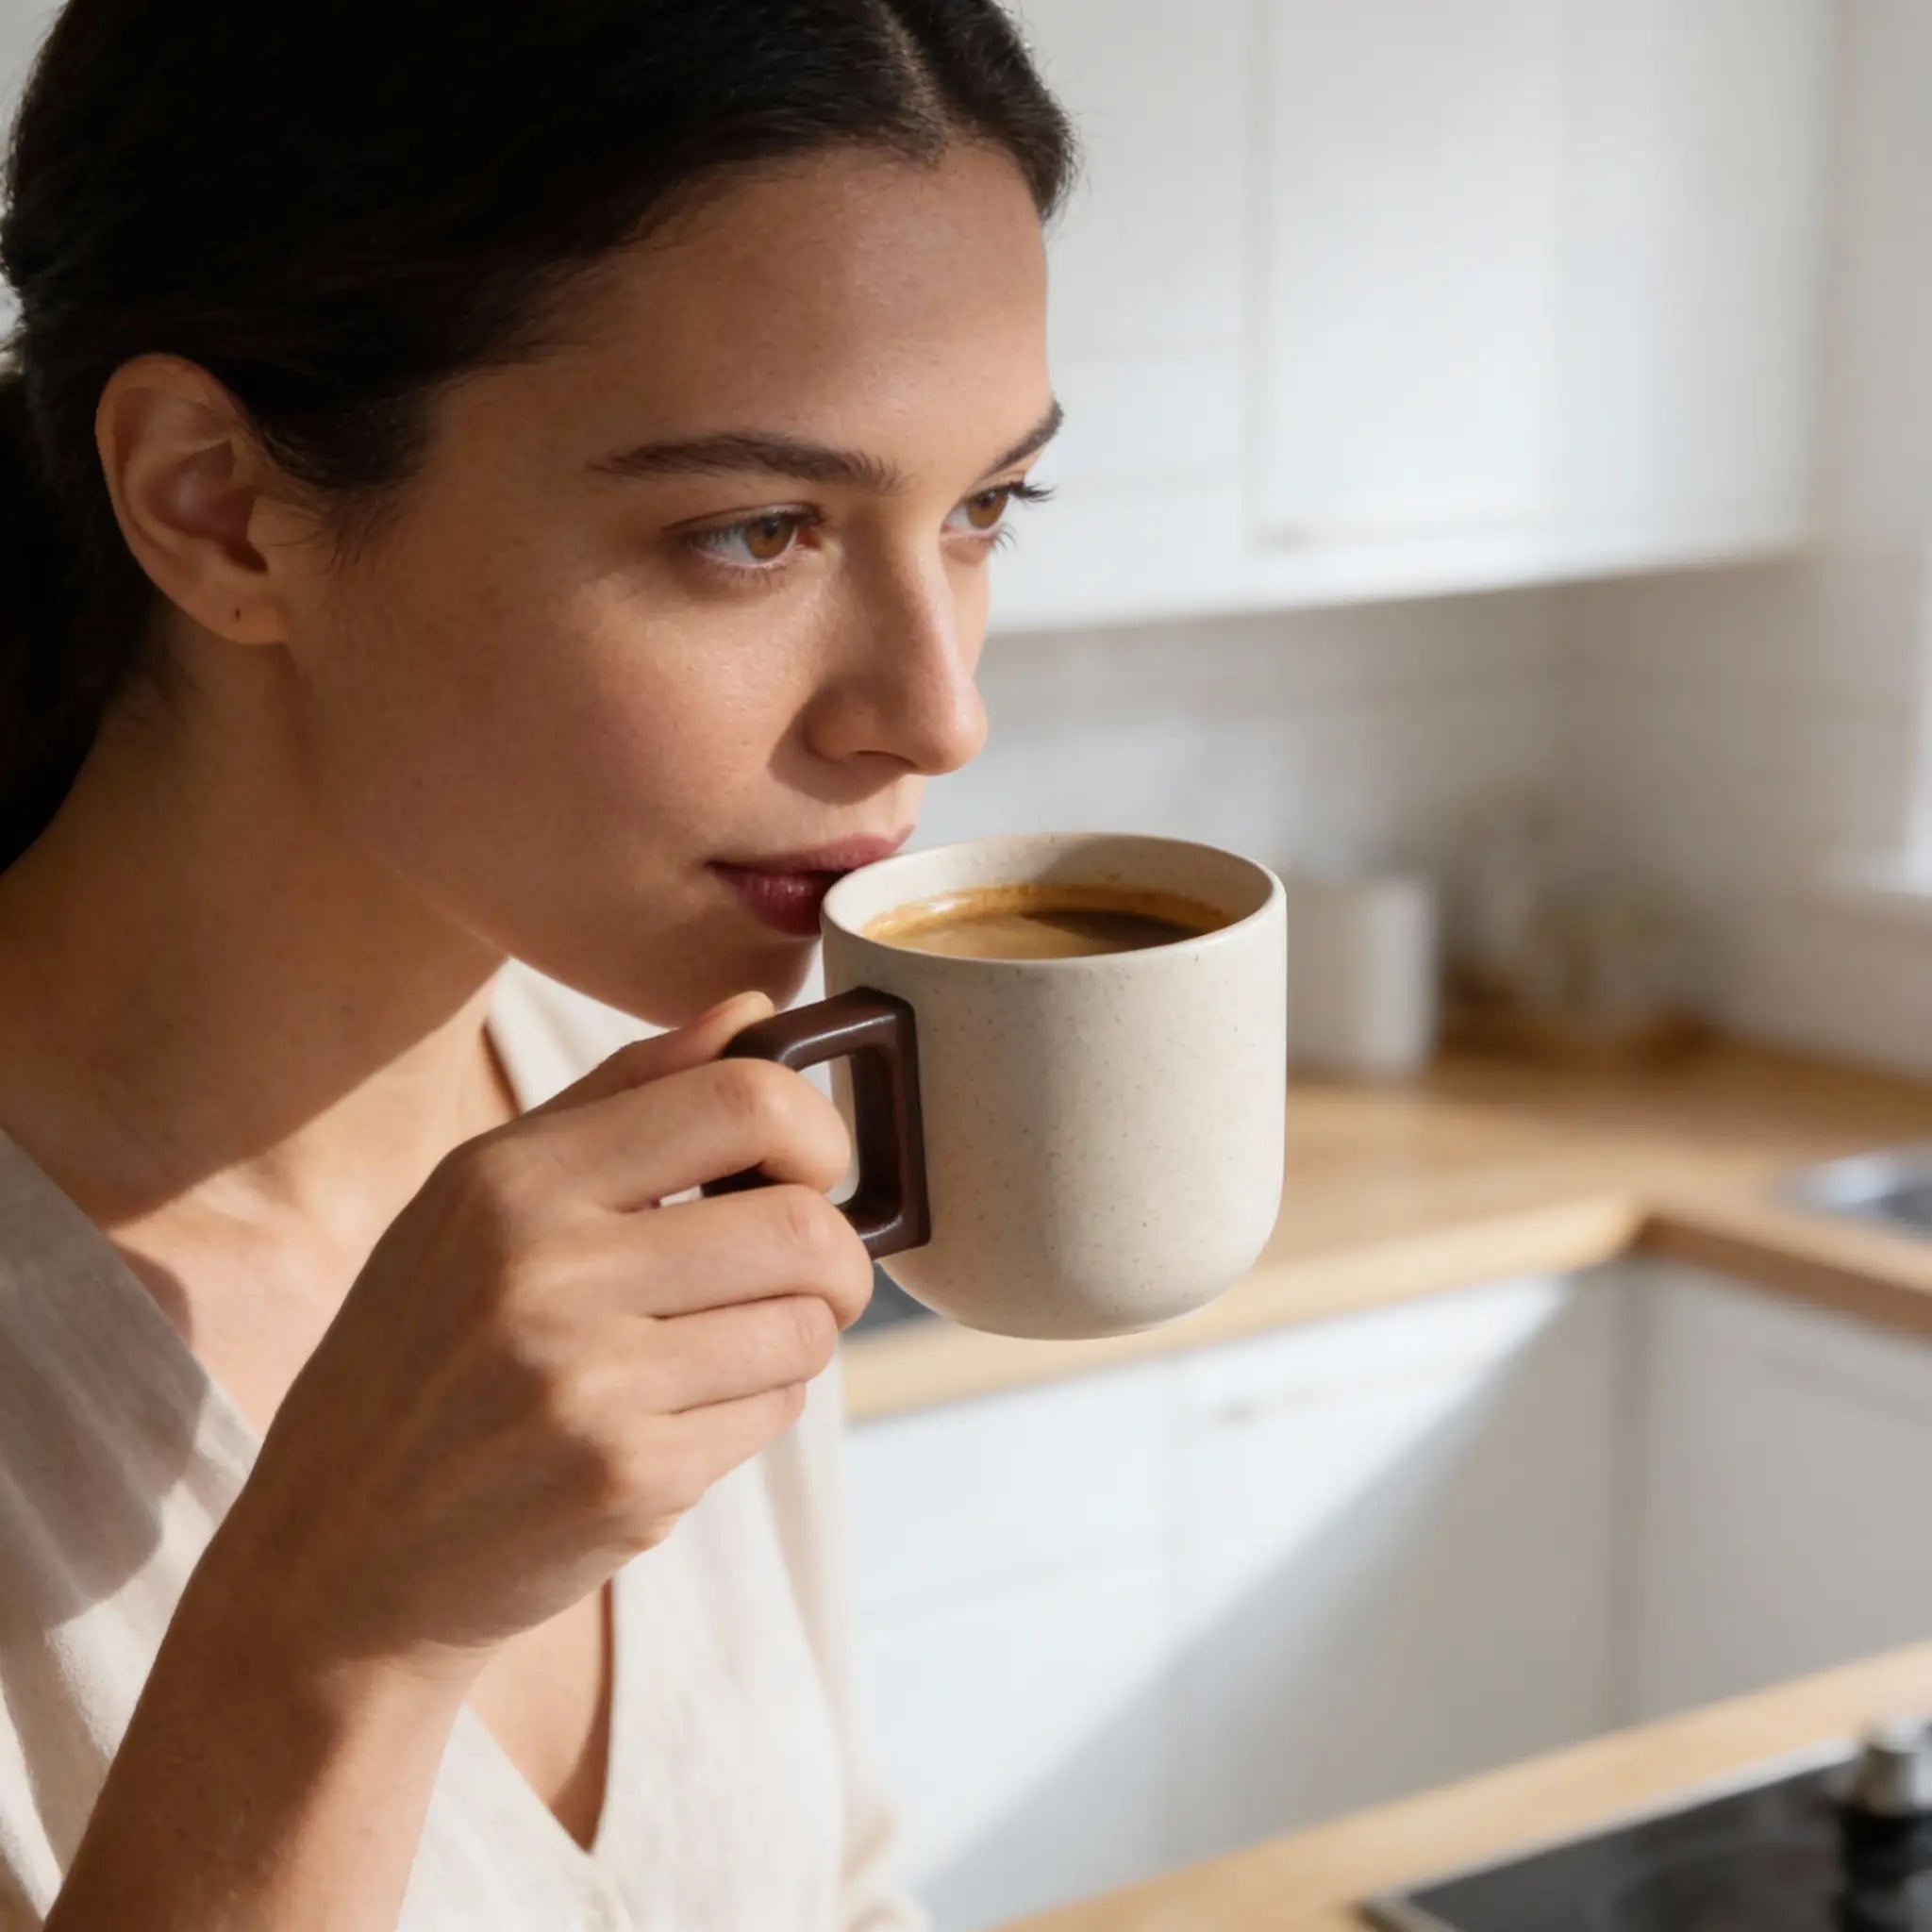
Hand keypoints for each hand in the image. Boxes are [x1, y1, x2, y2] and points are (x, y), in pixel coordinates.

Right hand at [206, 991, 871, 1687]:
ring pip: (806, 1326)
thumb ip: (624, 1093)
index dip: (814, 1128)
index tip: (810, 1165)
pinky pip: (776, 1412)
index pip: (741, 1099)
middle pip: (804, 1225)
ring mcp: (587, 1384)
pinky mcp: (629, 1481)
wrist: (339, 1555)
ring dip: (796, 1337)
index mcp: (510, 1180)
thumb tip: (753, 1011)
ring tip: (724, 1348)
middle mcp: (546, 1272)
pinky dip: (757, 1409)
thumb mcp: (478, 1199)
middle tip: (807, 1275)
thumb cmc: (422, 1355)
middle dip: (836, 1254)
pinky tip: (681, 1416)